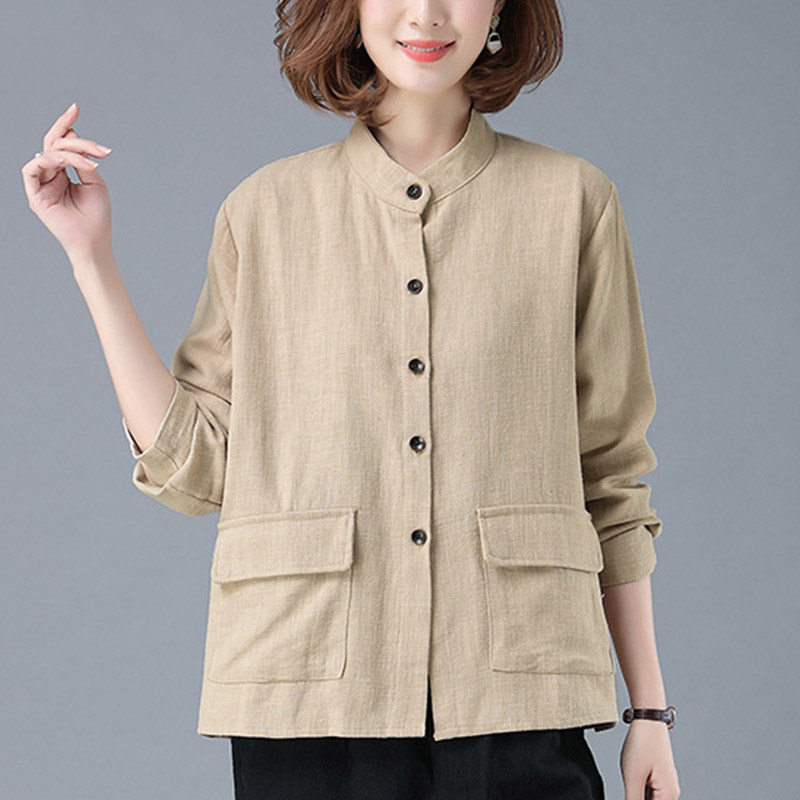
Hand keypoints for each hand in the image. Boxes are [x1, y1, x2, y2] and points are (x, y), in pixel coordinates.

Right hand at [21, 101, 113, 264]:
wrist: (94, 242)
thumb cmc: (96, 216)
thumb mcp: (95, 182)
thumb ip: (83, 159)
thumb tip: (72, 135)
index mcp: (63, 173)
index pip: (60, 143)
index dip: (65, 124)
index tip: (75, 107)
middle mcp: (50, 176)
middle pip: (53, 143)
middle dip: (75, 139)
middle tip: (98, 147)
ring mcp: (41, 184)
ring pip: (47, 153)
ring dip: (70, 152)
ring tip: (92, 163)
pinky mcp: (34, 194)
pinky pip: (33, 167)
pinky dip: (52, 160)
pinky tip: (70, 164)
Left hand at [620, 720, 680, 798]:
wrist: (648, 718)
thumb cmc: (642, 743)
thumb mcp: (632, 777)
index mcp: (669, 797)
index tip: (631, 790)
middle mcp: (671, 793)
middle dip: (636, 796)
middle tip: (632, 780)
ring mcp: (666, 784)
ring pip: (648, 797)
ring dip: (637, 792)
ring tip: (633, 773)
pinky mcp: (659, 776)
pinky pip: (648, 789)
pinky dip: (638, 786)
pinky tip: (633, 773)